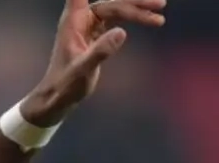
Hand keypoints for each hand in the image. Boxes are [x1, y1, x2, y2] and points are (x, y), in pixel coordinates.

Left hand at [22, 0, 165, 126]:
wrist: (58, 97)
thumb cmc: (66, 85)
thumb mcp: (84, 70)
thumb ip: (100, 51)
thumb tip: (122, 32)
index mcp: (74, 20)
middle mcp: (81, 18)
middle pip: (112, 2)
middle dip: (135, 2)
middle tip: (160, 5)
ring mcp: (88, 25)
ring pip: (116, 8)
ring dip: (138, 9)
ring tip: (160, 15)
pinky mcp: (95, 33)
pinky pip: (117, 18)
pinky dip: (133, 18)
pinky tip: (150, 20)